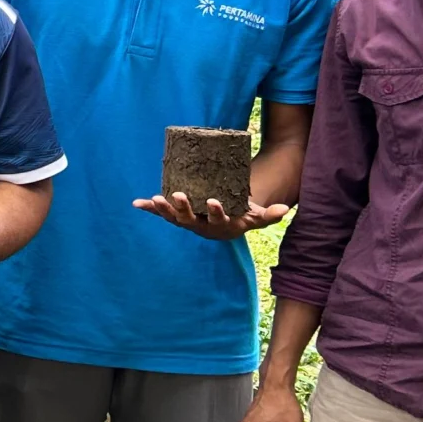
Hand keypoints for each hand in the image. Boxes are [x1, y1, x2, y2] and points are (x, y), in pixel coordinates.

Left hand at [134, 192, 290, 240]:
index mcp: (220, 225)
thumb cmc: (242, 217)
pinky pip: (160, 213)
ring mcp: (186, 221)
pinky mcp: (175, 215)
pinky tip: (137, 203)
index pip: (218, 219)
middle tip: (179, 196)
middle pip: (190, 219)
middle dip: (184, 208)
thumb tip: (286, 210)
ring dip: (163, 209)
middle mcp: (200, 225)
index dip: (215, 212)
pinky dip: (148, 208)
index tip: (213, 201)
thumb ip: (269, 216)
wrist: (224, 224)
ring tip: (155, 198)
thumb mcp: (256, 217)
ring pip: (173, 217)